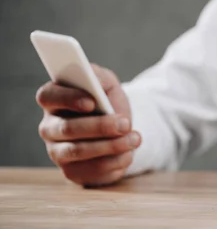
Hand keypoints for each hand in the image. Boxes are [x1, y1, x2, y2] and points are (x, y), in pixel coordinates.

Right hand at [36, 64, 140, 186]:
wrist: (119, 128)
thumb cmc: (107, 101)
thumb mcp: (107, 84)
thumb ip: (99, 77)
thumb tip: (96, 80)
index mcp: (53, 99)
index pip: (48, 96)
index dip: (68, 98)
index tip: (92, 102)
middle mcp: (49, 127)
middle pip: (66, 128)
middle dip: (99, 127)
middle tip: (125, 124)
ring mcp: (57, 151)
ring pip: (79, 151)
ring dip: (111, 146)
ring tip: (135, 139)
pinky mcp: (72, 171)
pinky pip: (90, 171)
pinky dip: (114, 162)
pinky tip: (129, 153)